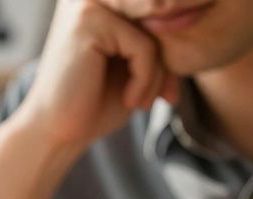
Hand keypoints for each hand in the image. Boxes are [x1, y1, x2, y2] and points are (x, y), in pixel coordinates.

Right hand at [14, 0, 179, 151]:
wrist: (57, 132)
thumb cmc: (96, 102)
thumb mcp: (138, 67)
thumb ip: (159, 39)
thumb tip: (195, 14)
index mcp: (104, 3)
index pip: (158, 17)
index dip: (169, 54)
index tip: (169, 90)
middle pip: (159, 21)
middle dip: (167, 63)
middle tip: (165, 96)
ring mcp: (88, 3)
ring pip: (155, 32)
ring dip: (157, 74)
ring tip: (141, 102)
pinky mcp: (88, 20)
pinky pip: (143, 46)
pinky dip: (145, 79)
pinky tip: (129, 100)